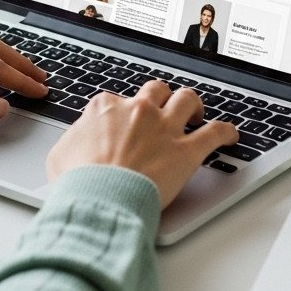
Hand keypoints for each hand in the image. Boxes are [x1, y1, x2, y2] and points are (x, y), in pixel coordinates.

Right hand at [46, 81, 237, 209]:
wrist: (99, 200)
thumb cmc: (78, 183)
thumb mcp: (60, 155)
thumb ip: (74, 139)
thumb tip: (77, 140)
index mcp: (107, 108)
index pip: (117, 100)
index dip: (123, 113)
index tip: (125, 124)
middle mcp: (138, 110)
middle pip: (156, 90)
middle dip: (161, 98)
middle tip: (164, 110)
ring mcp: (164, 128)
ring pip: (187, 100)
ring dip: (193, 105)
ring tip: (195, 114)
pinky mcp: (186, 151)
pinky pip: (215, 133)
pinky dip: (226, 132)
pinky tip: (230, 135)